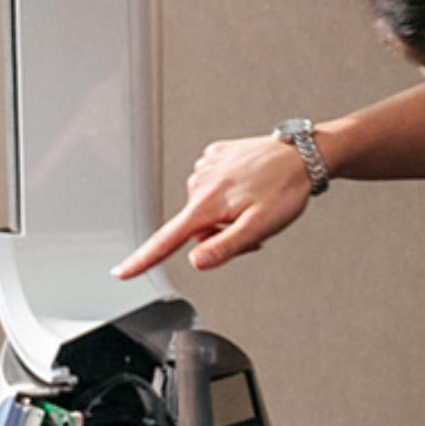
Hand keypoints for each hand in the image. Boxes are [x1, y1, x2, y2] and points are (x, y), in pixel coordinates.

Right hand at [113, 134, 312, 277]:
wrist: (304, 153)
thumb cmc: (285, 189)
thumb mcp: (259, 226)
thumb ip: (225, 247)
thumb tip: (195, 260)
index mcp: (207, 204)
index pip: (167, 240)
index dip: (142, 260)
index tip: (121, 272)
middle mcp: (199, 184)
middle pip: (194, 227)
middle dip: (217, 235)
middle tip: (250, 229)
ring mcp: (205, 167)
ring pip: (204, 208)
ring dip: (225, 214)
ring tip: (254, 204)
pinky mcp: (215, 155)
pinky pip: (212, 185)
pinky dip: (228, 192)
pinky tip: (248, 186)